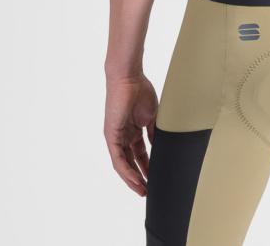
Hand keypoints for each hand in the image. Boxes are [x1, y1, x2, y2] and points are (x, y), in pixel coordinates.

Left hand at [104, 74, 157, 195]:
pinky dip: (127, 171)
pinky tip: (135, 179)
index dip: (147, 167)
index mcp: (133, 130)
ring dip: (133, 179)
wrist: (129, 78)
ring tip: (143, 190)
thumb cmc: (140, 91)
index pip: (140, 154)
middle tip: (149, 190)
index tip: (156, 177)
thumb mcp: (152, 116)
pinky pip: (118, 159)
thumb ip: (153, 133)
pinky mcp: (111, 136)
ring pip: (123, 165)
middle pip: (131, 162)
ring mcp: (116, 137)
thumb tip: (158, 147)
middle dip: (140, 177)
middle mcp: (123, 136)